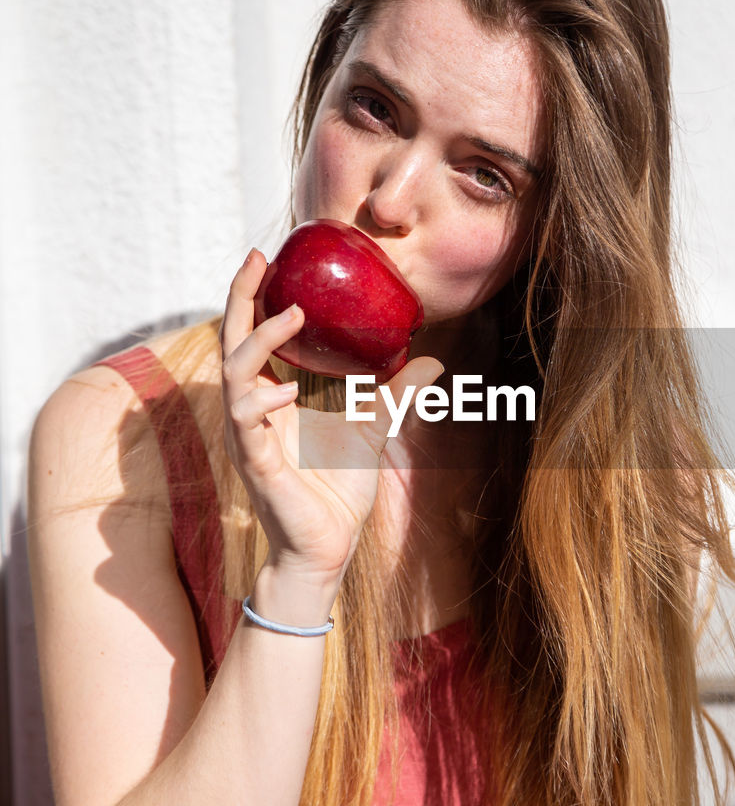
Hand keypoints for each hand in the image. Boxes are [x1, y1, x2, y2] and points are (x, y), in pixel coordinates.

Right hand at [220, 250, 442, 586]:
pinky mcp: (256, 463)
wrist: (328, 547)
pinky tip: (285, 389)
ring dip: (259, 341)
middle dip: (239, 298)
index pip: (250, 336)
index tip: (268, 258)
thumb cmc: (337, 491)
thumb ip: (396, 393)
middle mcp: (251, 412)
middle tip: (259, 260)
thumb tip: (433, 359)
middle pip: (231, 342)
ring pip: (234, 374)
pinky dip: (261, 400)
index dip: (252, 297)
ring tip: (291, 314)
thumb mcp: (374, 428)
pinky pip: (245, 422)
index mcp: (270, 399)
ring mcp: (248, 437)